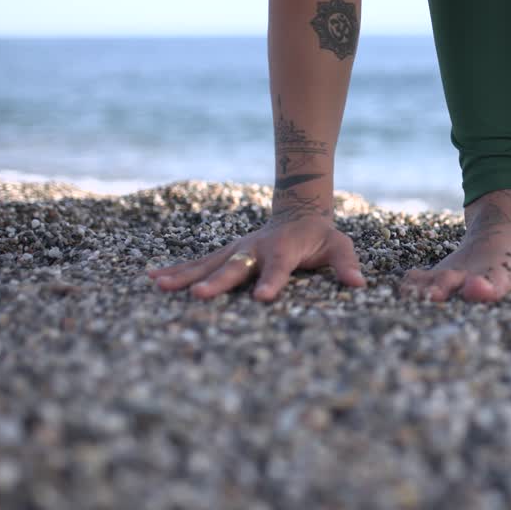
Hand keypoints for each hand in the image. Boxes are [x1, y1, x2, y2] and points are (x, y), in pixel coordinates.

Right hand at [147, 215, 365, 300]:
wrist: (298, 212)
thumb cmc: (320, 237)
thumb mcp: (340, 246)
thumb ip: (346, 264)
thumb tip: (359, 283)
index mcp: (284, 249)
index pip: (279, 268)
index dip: (272, 282)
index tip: (262, 299)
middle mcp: (255, 249)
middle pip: (236, 267)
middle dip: (218, 282)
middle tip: (199, 296)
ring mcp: (237, 249)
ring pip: (209, 263)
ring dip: (185, 275)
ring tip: (160, 286)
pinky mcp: (224, 253)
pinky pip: (198, 262)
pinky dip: (176, 270)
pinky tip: (151, 278)